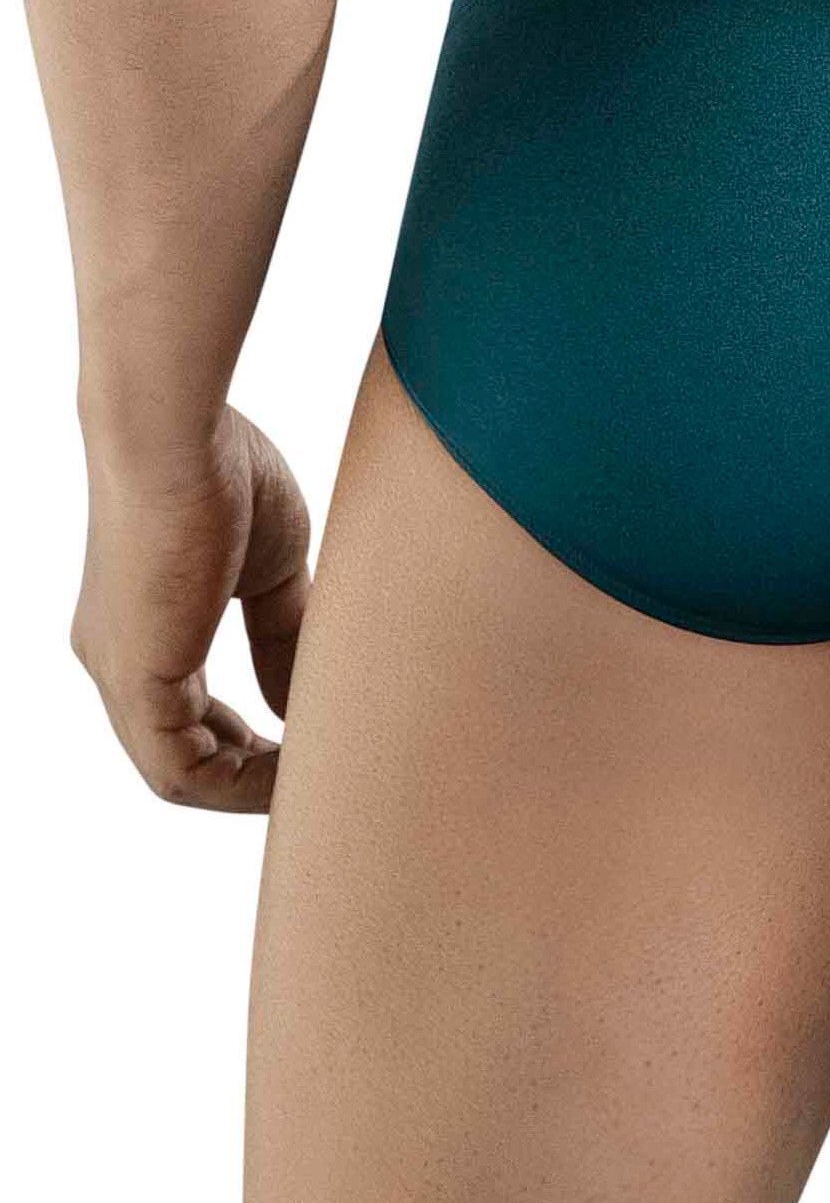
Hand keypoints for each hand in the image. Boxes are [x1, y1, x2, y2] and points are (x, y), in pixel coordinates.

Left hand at [71, 408, 311, 811]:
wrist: (174, 433)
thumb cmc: (221, 469)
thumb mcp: (270, 567)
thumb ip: (282, 634)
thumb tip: (299, 702)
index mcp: (145, 629)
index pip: (191, 717)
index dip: (248, 745)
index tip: (306, 745)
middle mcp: (119, 660)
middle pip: (182, 755)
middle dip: (250, 777)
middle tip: (317, 776)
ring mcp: (119, 673)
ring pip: (179, 773)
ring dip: (247, 789)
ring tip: (316, 780)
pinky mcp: (134, 680)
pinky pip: (178, 769)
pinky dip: (235, 782)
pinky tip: (291, 768)